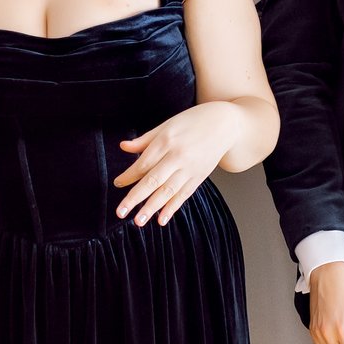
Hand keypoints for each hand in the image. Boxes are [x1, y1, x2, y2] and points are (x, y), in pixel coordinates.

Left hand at [114, 102, 242, 225]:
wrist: (225, 124)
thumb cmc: (192, 122)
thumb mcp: (167, 125)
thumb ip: (145, 140)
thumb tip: (123, 147)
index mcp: (166, 141)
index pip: (143, 163)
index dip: (129, 176)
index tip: (118, 184)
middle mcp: (178, 156)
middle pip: (153, 180)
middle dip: (135, 197)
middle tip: (121, 212)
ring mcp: (190, 168)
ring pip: (168, 191)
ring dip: (152, 207)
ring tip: (138, 221)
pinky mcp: (200, 177)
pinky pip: (184, 195)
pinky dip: (172, 207)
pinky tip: (161, 219)